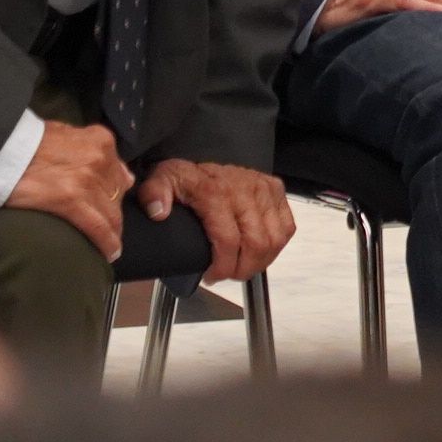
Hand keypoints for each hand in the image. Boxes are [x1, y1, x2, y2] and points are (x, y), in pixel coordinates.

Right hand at [4, 120, 132, 260]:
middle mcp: (100, 159)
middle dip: (113, 215)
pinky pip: (97, 227)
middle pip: (116, 196)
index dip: (115, 194)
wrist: (0, 148)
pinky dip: (107, 243)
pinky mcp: (71, 200)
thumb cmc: (27, 140)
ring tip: (111, 246)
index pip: (118, 175)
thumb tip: (110, 164)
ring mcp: (88, 180)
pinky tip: (109, 254)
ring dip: (112, 232)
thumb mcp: (65, 133)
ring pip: (110, 214)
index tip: (111, 206)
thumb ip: (88, 147)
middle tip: (108, 230)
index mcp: (100, 141)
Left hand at [138, 159, 294, 281]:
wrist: (203, 165)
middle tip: (229, 275)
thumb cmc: (184, 180)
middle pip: (257, 243)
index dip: (224, 267)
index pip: (230, 241)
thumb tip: (159, 212)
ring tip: (244, 267)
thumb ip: (154, 194)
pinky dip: (277, 245)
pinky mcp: (277, 190)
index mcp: (216, 192)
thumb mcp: (161, 182)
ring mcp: (265, 189)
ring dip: (262, 261)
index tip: (212, 276)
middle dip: (243, 269)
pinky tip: (260, 251)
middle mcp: (245, 190)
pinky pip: (287, 226)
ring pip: (275, 239)